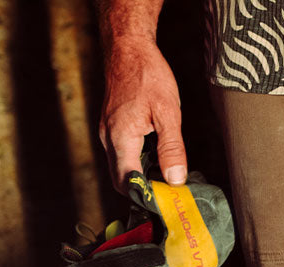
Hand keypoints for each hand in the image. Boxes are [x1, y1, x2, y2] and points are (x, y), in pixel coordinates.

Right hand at [99, 35, 186, 190]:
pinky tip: (159, 160)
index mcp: (120, 137)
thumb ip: (172, 149)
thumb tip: (175, 179)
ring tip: (168, 179)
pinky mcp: (111, 127)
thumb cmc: (147, 74)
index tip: (167, 203)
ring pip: (122, 169)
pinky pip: (122, 155)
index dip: (147, 197)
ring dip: (143, 177)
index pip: (128, 183)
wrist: (128, 47)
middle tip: (171, 195)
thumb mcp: (168, 112)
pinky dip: (139, 164)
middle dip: (145, 191)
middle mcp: (108, 138)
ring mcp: (107, 132)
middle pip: (122, 180)